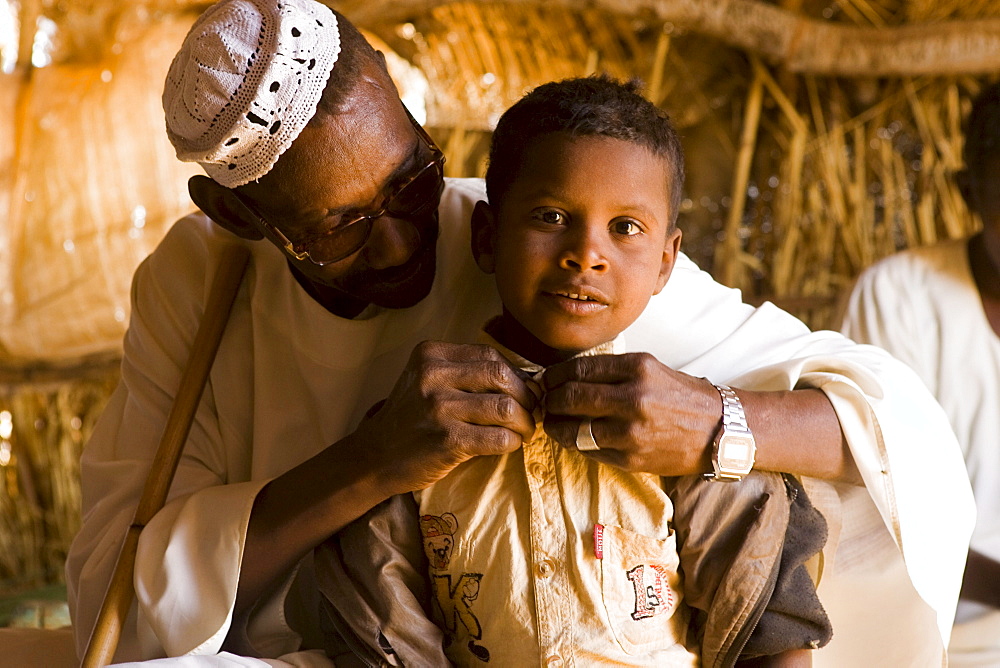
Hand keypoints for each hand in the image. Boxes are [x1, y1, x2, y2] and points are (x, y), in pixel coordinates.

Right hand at [355, 341, 537, 493]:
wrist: (376, 456)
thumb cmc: (412, 418)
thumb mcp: (428, 380)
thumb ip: (467, 373)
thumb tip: (529, 380)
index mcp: (431, 354)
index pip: (490, 354)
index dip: (516, 373)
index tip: (523, 390)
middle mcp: (433, 375)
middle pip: (502, 376)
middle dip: (526, 396)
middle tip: (530, 412)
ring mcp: (439, 408)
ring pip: (506, 407)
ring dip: (525, 422)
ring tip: (524, 431)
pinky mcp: (447, 440)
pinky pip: (499, 438)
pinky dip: (513, 442)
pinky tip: (510, 444)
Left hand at [541, 353, 718, 476]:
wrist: (720, 429)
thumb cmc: (681, 396)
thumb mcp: (650, 368)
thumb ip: (611, 370)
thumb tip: (567, 376)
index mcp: (637, 368)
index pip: (579, 368)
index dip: (555, 375)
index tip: (547, 379)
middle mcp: (633, 398)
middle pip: (571, 397)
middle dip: (550, 399)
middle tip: (545, 400)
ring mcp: (631, 431)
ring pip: (573, 428)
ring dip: (556, 425)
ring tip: (553, 421)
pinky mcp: (630, 458)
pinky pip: (589, 450)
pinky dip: (575, 442)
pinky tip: (573, 436)